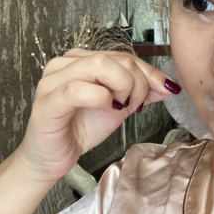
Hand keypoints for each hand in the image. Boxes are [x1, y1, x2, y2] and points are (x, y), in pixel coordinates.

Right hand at [15, 49, 179, 182]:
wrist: (54, 157)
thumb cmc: (82, 128)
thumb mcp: (120, 106)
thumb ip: (141, 92)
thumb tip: (167, 85)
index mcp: (82, 59)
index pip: (124, 56)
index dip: (149, 71)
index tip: (166, 88)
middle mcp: (65, 63)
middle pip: (116, 58)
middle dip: (138, 82)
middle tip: (137, 104)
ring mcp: (52, 80)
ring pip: (99, 65)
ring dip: (122, 87)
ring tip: (121, 106)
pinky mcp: (47, 102)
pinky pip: (78, 89)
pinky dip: (101, 98)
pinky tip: (107, 109)